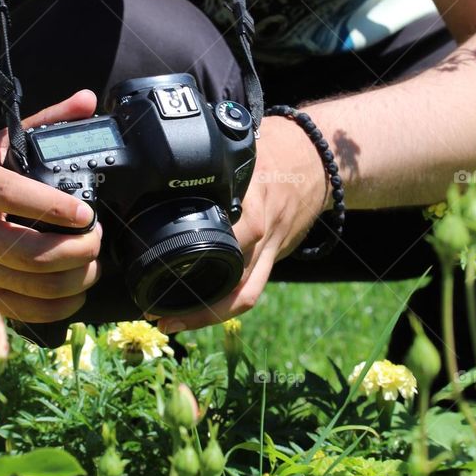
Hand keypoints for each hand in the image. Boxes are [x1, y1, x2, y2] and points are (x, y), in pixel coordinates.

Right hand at [0, 90, 102, 322]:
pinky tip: (75, 290)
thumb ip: (43, 123)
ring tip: (92, 263)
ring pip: (32, 286)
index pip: (13, 197)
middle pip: (29, 252)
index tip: (87, 213)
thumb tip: (87, 100)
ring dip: (75, 279)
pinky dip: (59, 306)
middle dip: (77, 250)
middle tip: (96, 238)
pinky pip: (25, 312)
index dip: (55, 208)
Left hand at [154, 115, 329, 332]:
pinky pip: (253, 286)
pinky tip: (201, 310)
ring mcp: (272, 249)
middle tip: (159, 316)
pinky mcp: (275, 255)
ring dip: (211, 315)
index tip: (163, 272)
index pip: (229, 240)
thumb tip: (162, 180)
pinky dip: (228, 302)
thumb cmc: (272, 152)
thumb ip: (211, 172)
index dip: (199, 262)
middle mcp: (263, 234)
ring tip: (174, 323)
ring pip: (246, 293)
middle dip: (200, 307)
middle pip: (236, 283)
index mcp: (253, 207)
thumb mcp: (240, 156)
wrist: (316, 161)